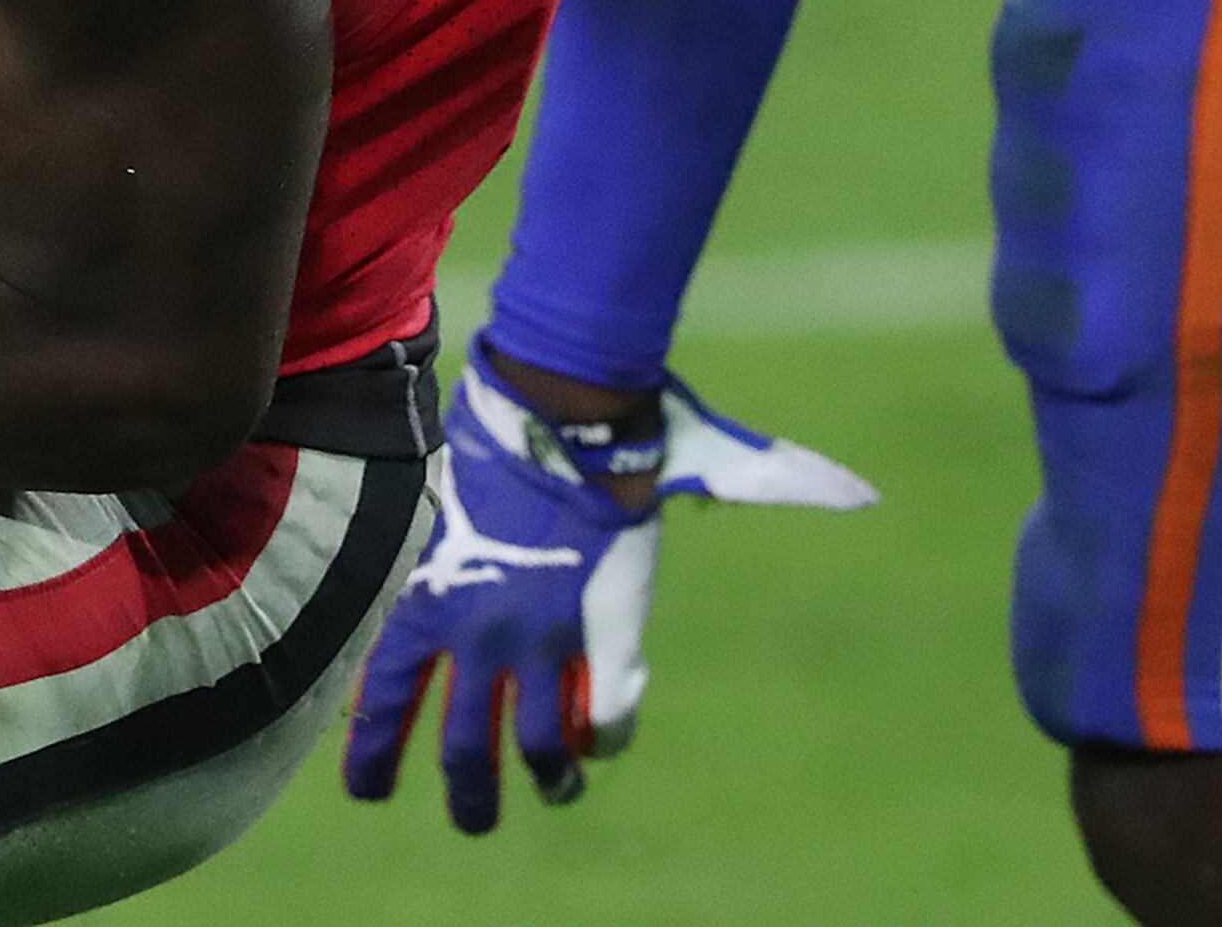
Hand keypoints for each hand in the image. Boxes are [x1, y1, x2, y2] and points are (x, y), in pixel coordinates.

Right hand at [343, 341, 873, 831]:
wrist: (570, 410)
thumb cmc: (638, 441)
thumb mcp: (708, 477)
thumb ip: (776, 486)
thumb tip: (863, 494)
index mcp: (610, 630)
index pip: (612, 718)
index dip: (605, 733)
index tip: (591, 739)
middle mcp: (548, 645)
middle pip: (535, 747)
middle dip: (519, 784)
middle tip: (493, 812)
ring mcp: (488, 629)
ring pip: (462, 733)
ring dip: (451, 778)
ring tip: (406, 804)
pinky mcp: (434, 598)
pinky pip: (396, 680)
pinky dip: (377, 721)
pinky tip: (358, 763)